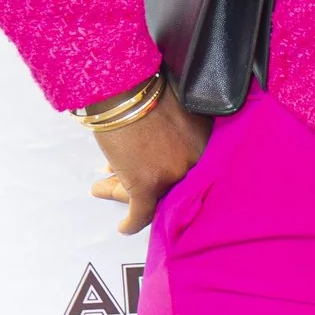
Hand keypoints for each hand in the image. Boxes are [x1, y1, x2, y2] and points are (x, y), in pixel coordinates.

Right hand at [90, 83, 208, 235]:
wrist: (123, 87)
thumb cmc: (146, 88)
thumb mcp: (177, 107)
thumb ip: (179, 129)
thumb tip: (162, 144)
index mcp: (207, 142)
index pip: (193, 167)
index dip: (173, 170)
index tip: (164, 174)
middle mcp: (194, 163)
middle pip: (170, 181)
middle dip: (148, 177)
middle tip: (133, 177)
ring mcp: (172, 176)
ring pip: (151, 194)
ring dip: (125, 190)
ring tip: (107, 187)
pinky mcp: (147, 186)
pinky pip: (139, 213)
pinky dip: (131, 222)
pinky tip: (125, 227)